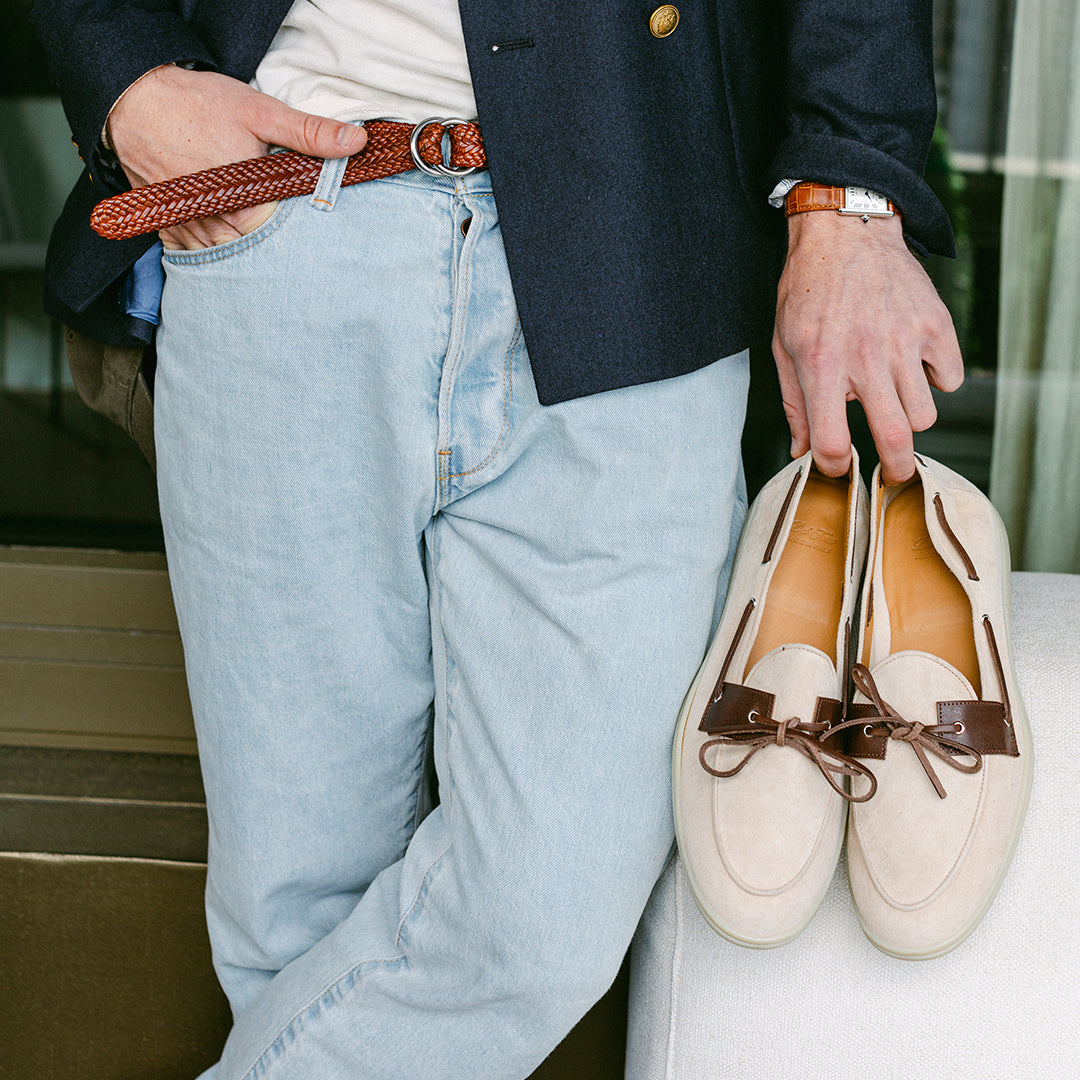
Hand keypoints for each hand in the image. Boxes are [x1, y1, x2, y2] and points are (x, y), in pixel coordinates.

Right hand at [107, 65, 366, 249]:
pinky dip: (211, 253)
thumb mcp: (260, 112)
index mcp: (244, 205)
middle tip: (296, 252)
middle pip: (256, 254)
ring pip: (225, 259)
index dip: (303, 239)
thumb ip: (310, 133)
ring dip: (244, 257)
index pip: (286, 240)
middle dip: (276, 252)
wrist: (131, 98)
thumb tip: (357, 142)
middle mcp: (214, 225)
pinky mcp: (168, 226)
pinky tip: (228, 248)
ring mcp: (188, 228)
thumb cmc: (196, 104)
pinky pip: (193, 254)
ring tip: (266, 254)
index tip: (316, 237)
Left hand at [772, 210, 962, 484]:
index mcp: (821, 366)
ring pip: (925, 415)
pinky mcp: (935, 324)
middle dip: (895, 470)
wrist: (845, 233)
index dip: (834, 466)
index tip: (837, 467)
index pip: (832, 443)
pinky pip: (949, 379)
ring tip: (894, 399)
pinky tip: (915, 367)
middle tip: (894, 474)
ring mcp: (905, 340)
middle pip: (894, 439)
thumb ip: (795, 405)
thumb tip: (802, 453)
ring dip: (911, 418)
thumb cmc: (808, 294)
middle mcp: (865, 357)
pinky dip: (936, 381)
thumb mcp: (784, 348)